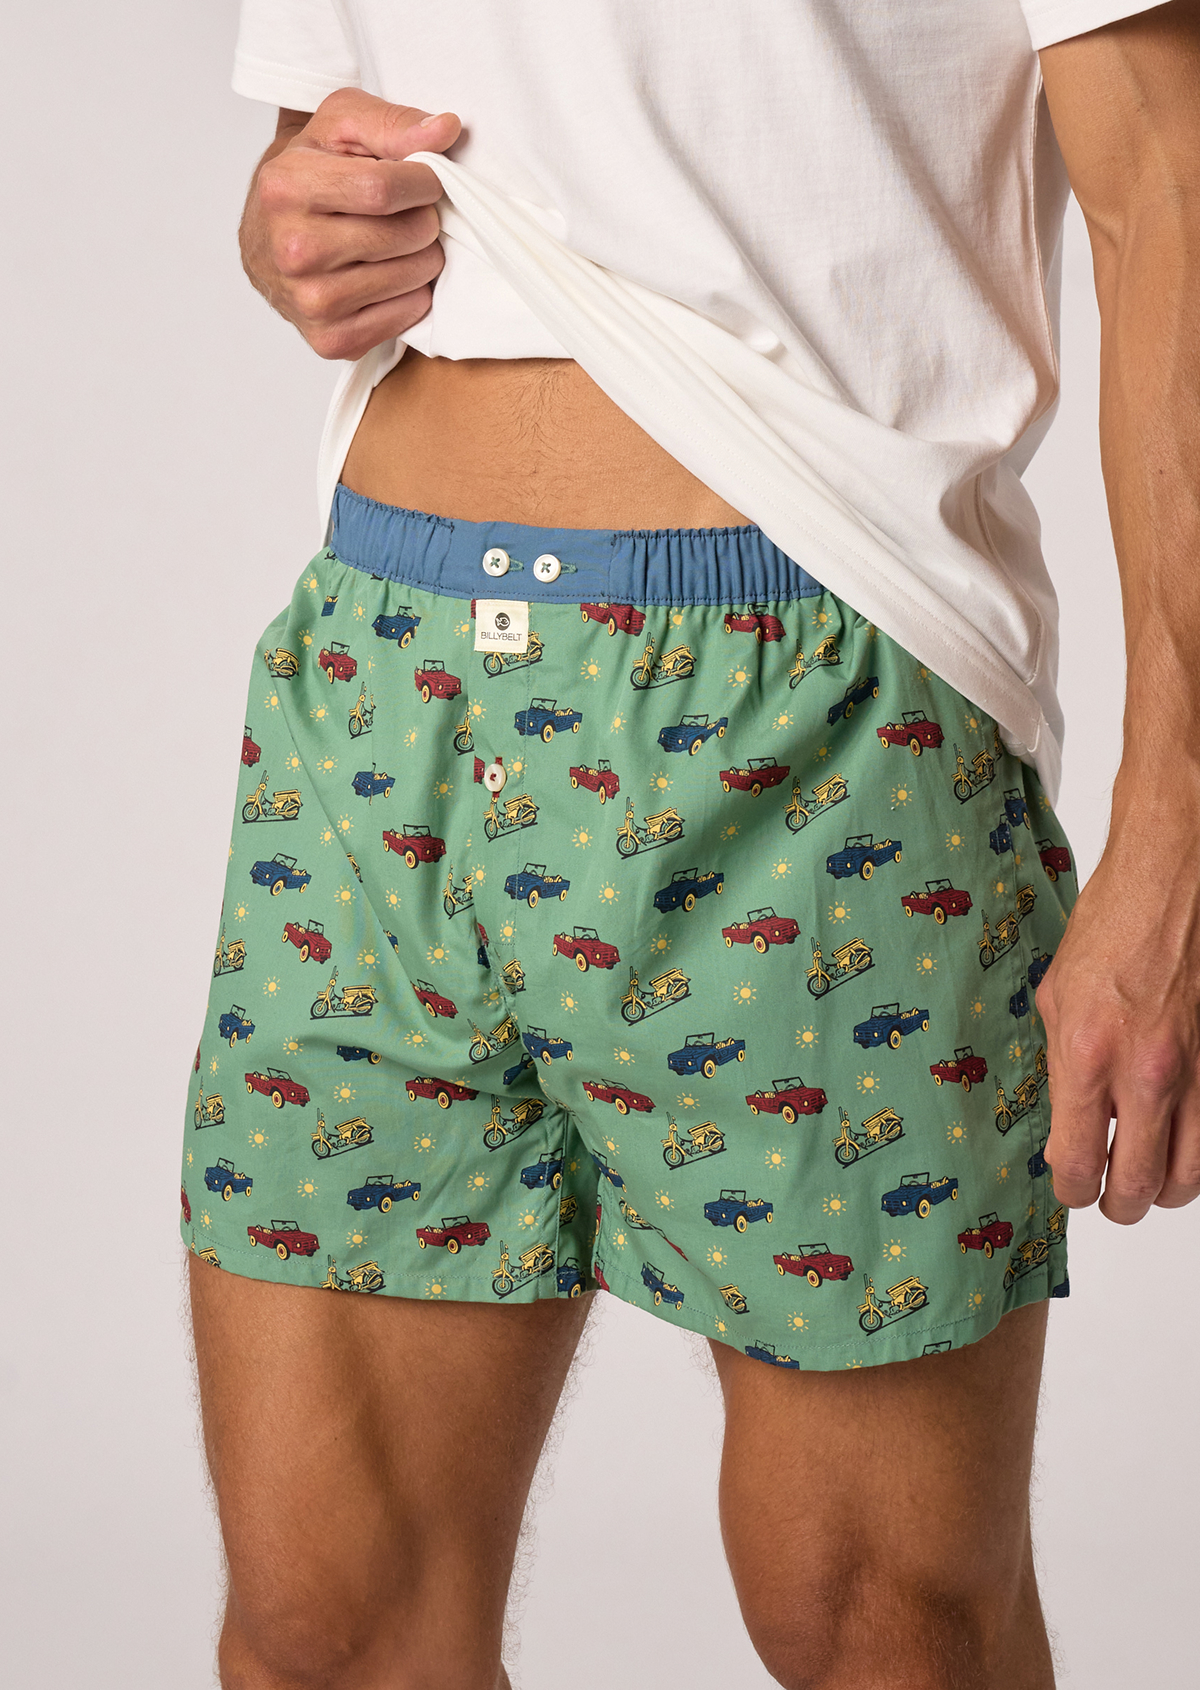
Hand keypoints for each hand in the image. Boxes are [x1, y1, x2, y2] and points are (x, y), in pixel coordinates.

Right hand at [240, 89, 461, 359]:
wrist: (269, 235)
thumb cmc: (312, 173)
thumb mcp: (339, 126)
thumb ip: (392, 123)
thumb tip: (446, 129)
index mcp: (286, 188)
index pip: (382, 189)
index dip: (422, 182)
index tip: (427, 179)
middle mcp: (292, 250)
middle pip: (401, 236)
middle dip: (424, 219)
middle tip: (413, 213)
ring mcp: (309, 301)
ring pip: (410, 278)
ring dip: (424, 257)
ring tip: (402, 242)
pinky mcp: (330, 340)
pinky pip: (405, 317)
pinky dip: (412, 295)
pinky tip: (391, 276)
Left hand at [1038, 776, 1199, 1222]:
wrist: (1169, 890)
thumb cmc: (1108, 932)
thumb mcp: (1055, 1003)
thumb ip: (1061, 1072)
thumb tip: (1065, 1126)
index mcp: (1090, 1059)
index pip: (1079, 1164)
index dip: (1072, 1191)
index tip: (1071, 1188)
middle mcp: (1147, 1075)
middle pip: (1142, 1188)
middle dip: (1120, 1206)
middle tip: (1110, 1198)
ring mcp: (1195, 1074)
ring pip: (1191, 1178)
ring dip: (1165, 1189)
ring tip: (1146, 1177)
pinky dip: (1196, 1154)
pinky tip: (1177, 1141)